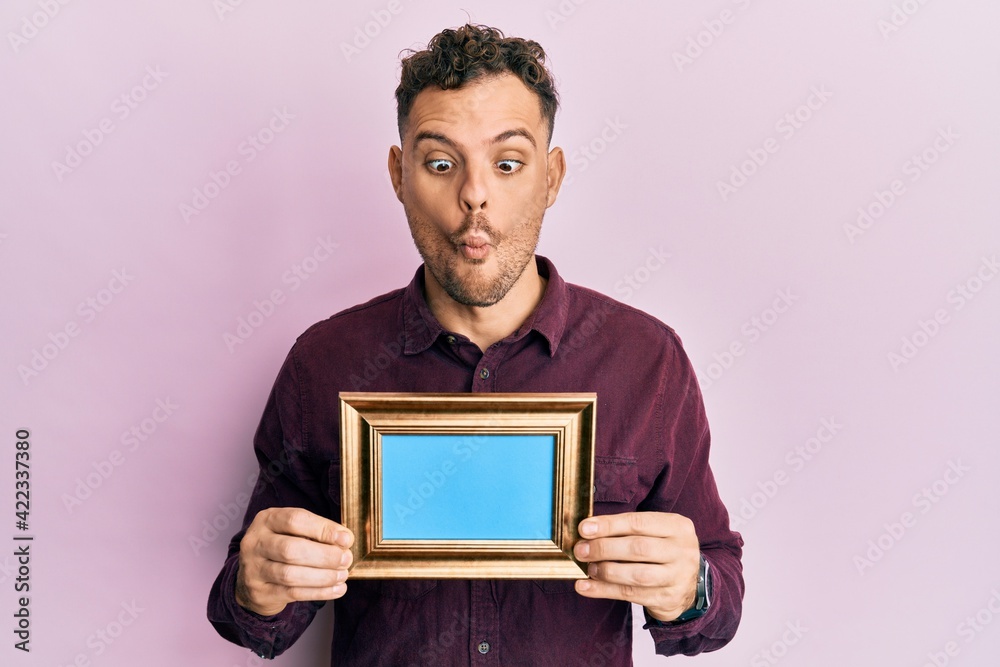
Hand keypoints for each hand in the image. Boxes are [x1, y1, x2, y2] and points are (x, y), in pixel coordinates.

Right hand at [235, 507, 353, 616]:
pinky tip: (337, 589)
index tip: (346, 539)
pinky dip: (319, 592)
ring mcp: (253, 569)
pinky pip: (292, 593)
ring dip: (323, 576)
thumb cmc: (282, 547)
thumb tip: (345, 540)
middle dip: (324, 555)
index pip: (295, 520)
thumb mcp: (293, 531)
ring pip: (290, 575)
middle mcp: (255, 542)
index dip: (323, 529)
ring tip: (342, 575)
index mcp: (267, 520)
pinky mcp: (260, 592)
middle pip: (291, 549)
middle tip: (345, 559)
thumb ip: (316, 532)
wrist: (252, 577)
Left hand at [573, 512, 699, 621]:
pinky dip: (604, 591)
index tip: (584, 528)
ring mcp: (677, 577)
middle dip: (604, 548)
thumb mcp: (656, 533)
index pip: (638, 523)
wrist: (690, 584)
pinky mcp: (668, 599)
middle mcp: (681, 551)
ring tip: (588, 568)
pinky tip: (586, 587)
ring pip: (636, 575)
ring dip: (606, 571)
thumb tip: (588, 530)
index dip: (609, 525)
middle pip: (638, 548)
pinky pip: (631, 595)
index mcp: (677, 526)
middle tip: (581, 550)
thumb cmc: (662, 551)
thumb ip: (627, 530)